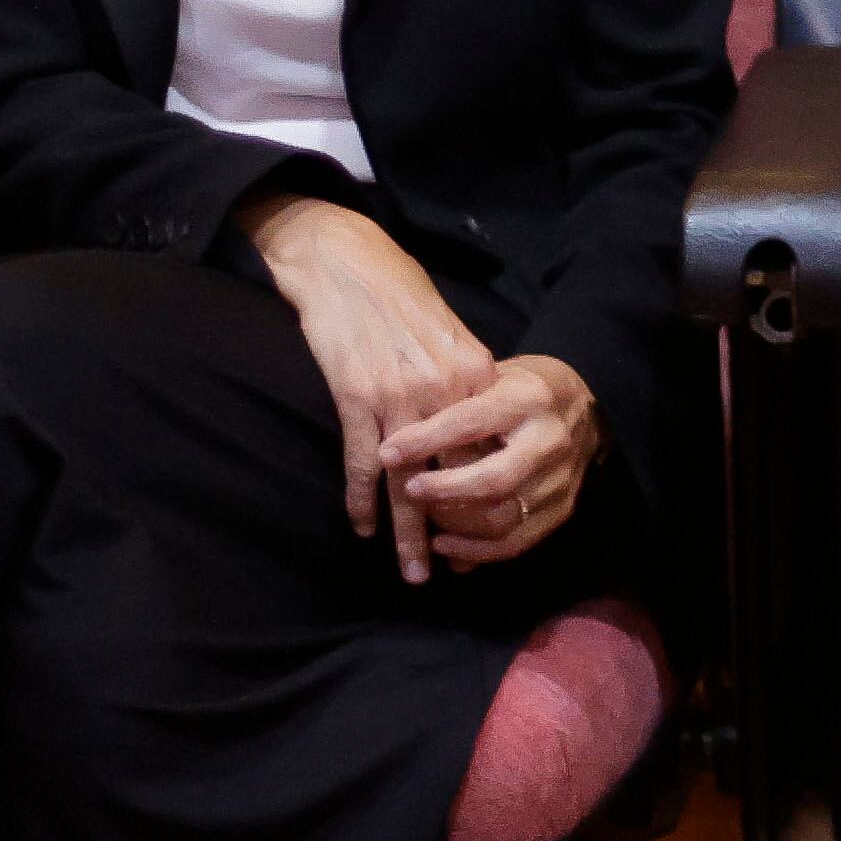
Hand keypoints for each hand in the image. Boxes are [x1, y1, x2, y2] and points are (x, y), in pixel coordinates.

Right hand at [240, 194, 498, 581]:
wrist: (349, 266)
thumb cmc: (403, 299)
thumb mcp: (450, 337)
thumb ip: (467, 384)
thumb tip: (479, 430)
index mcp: (476, 374)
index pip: (490, 451)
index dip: (490, 497)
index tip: (491, 533)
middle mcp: (444, 390)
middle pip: (457, 476)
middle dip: (457, 530)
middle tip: (456, 573)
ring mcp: (399, 397)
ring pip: (409, 483)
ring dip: (410, 535)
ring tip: (414, 575)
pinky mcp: (356, 398)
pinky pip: (361, 464)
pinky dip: (361, 501)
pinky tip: (363, 530)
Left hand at [382, 353, 602, 568]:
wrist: (587, 405)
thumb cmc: (522, 388)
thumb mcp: (492, 376)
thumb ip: (454, 404)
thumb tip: (397, 440)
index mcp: (529, 399)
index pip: (472, 422)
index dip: (427, 440)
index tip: (388, 452)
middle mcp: (550, 440)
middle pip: (494, 479)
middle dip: (444, 491)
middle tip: (409, 491)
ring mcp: (560, 479)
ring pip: (503, 518)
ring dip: (455, 526)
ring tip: (422, 525)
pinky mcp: (562, 508)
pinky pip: (516, 542)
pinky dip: (475, 551)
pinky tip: (445, 547)